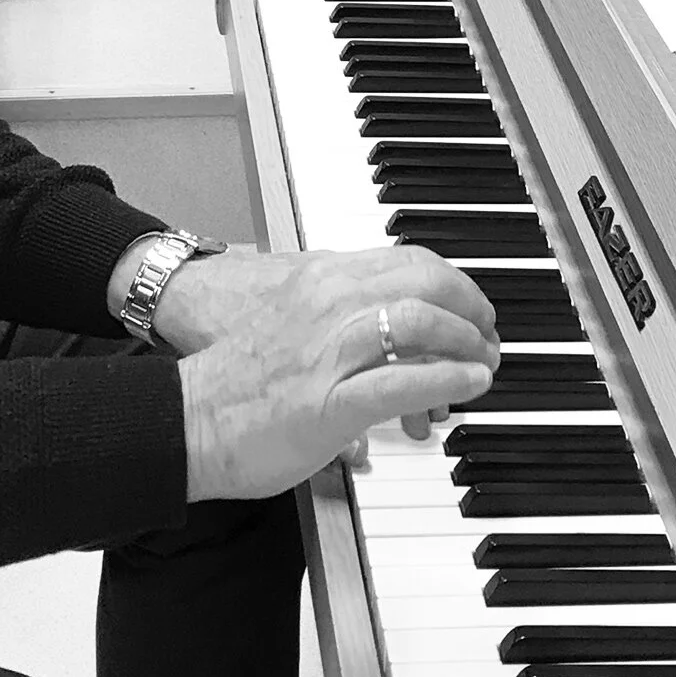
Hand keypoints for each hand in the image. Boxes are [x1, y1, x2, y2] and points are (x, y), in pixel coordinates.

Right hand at [106, 244, 468, 450]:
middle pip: (425, 283)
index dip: (453, 283)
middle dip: (472, 309)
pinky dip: (447, 379)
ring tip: (483, 363)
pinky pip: (403, 380)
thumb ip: (332, 312)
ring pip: (419, 323)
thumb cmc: (234, 378)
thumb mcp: (290, 320)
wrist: (186, 416)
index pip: (408, 260)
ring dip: (466, 343)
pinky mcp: (332, 400)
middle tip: (488, 338)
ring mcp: (331, 350)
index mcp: (320, 279)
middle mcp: (328, 304)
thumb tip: (373, 324)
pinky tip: (468, 384)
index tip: (470, 308)